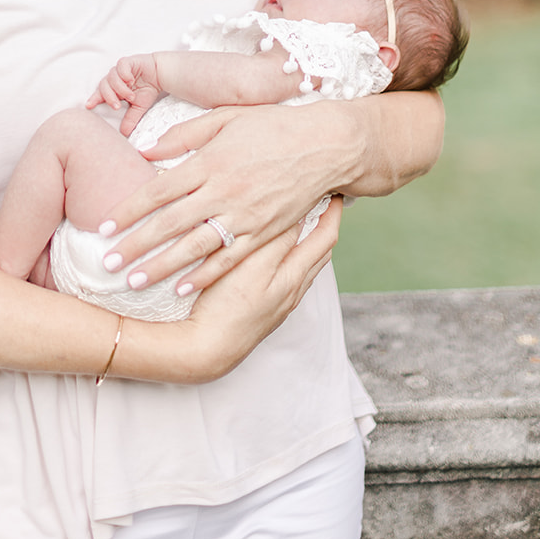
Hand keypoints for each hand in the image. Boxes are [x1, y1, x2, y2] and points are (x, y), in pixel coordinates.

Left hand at [86, 54, 162, 135]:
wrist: (159, 74)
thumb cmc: (147, 89)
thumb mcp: (138, 107)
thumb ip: (130, 119)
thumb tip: (124, 134)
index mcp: (113, 88)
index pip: (100, 94)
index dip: (94, 99)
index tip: (89, 106)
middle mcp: (114, 78)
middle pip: (103, 86)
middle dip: (109, 98)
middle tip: (117, 107)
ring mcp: (119, 69)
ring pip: (111, 77)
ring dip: (120, 89)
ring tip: (131, 96)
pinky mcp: (127, 62)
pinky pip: (120, 66)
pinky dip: (124, 75)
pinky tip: (131, 81)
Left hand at [97, 102, 346, 292]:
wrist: (324, 144)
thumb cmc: (273, 125)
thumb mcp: (226, 117)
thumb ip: (184, 133)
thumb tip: (144, 149)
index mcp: (210, 161)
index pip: (157, 190)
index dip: (127, 210)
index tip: (102, 227)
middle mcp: (223, 191)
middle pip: (169, 224)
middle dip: (135, 246)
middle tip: (106, 264)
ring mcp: (244, 215)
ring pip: (194, 248)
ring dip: (161, 267)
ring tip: (133, 282)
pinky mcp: (263, 233)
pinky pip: (228, 259)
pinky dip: (203, 276)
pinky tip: (180, 288)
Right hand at [175, 198, 342, 380]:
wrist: (206, 350)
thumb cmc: (225, 306)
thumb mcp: (253, 266)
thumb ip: (277, 241)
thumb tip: (301, 214)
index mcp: (293, 276)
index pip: (324, 237)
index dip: (332, 211)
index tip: (333, 188)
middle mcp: (293, 290)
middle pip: (320, 251)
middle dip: (326, 223)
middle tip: (325, 198)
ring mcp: (281, 302)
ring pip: (305, 265)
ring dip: (310, 241)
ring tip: (306, 218)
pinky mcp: (267, 310)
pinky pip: (292, 277)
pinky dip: (295, 257)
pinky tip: (280, 252)